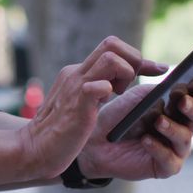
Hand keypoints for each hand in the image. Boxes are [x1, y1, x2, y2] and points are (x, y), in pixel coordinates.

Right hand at [18, 37, 166, 179]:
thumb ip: (98, 90)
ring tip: (118, 95)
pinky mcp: (77, 102)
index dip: (138, 57)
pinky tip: (106, 104)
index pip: (112, 48)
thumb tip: (117, 84)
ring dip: (125, 74)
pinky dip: (109, 91)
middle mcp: (76, 73)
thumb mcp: (83, 104)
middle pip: (112, 43)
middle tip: (131, 86)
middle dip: (133, 60)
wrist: (34, 149)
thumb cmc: (61, 132)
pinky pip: (98, 85)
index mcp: (79, 73)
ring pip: (111, 57)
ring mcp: (75, 85)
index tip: (159, 69)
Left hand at [78, 84, 192, 180]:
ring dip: (172, 128)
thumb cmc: (121, 115)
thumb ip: (162, 90)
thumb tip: (182, 86)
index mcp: (181, 108)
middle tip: (182, 102)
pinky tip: (146, 140)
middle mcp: (183, 128)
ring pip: (185, 138)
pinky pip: (169, 159)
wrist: (98, 139)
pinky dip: (158, 148)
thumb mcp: (141, 96)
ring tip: (158, 121)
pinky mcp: (164, 167)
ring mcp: (175, 149)